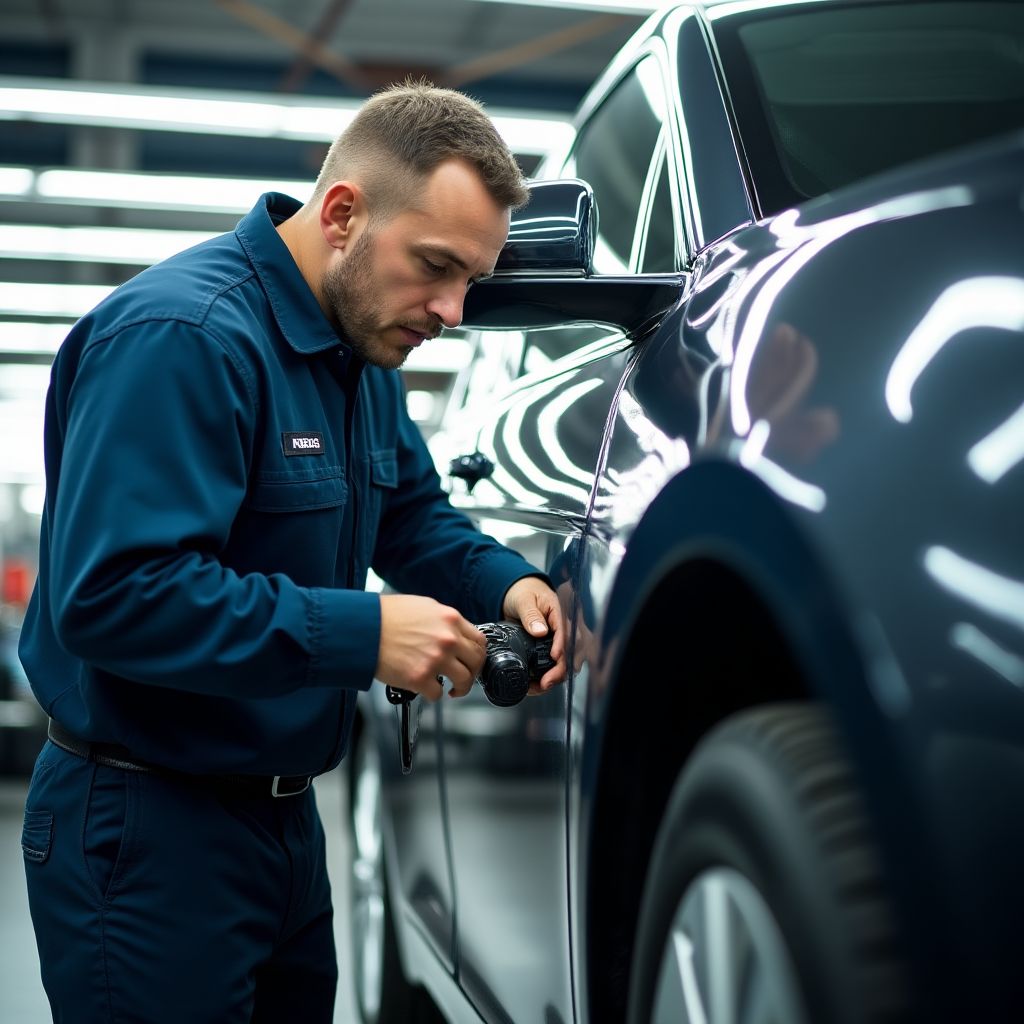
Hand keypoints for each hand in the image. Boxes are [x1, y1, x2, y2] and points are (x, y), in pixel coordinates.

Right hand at [376, 595, 486, 700]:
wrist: (363, 628)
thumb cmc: (386, 615)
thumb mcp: (423, 607)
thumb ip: (443, 621)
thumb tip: (454, 634)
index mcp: (450, 619)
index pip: (479, 640)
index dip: (477, 653)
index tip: (472, 660)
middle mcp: (447, 639)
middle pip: (476, 662)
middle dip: (472, 672)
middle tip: (465, 677)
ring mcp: (435, 659)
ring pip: (464, 680)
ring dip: (459, 688)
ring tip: (452, 689)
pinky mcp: (420, 678)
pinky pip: (437, 694)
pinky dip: (433, 694)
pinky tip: (426, 688)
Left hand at [501, 576, 566, 691]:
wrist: (520, 593)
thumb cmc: (524, 593)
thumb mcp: (523, 600)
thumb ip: (531, 614)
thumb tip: (540, 631)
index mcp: (561, 612)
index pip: (567, 630)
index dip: (563, 646)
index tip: (555, 656)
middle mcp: (566, 626)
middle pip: (574, 650)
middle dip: (562, 668)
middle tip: (546, 681)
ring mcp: (563, 639)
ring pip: (570, 661)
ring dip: (558, 676)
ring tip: (540, 687)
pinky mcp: (556, 648)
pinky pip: (559, 664)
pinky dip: (550, 677)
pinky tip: (538, 685)